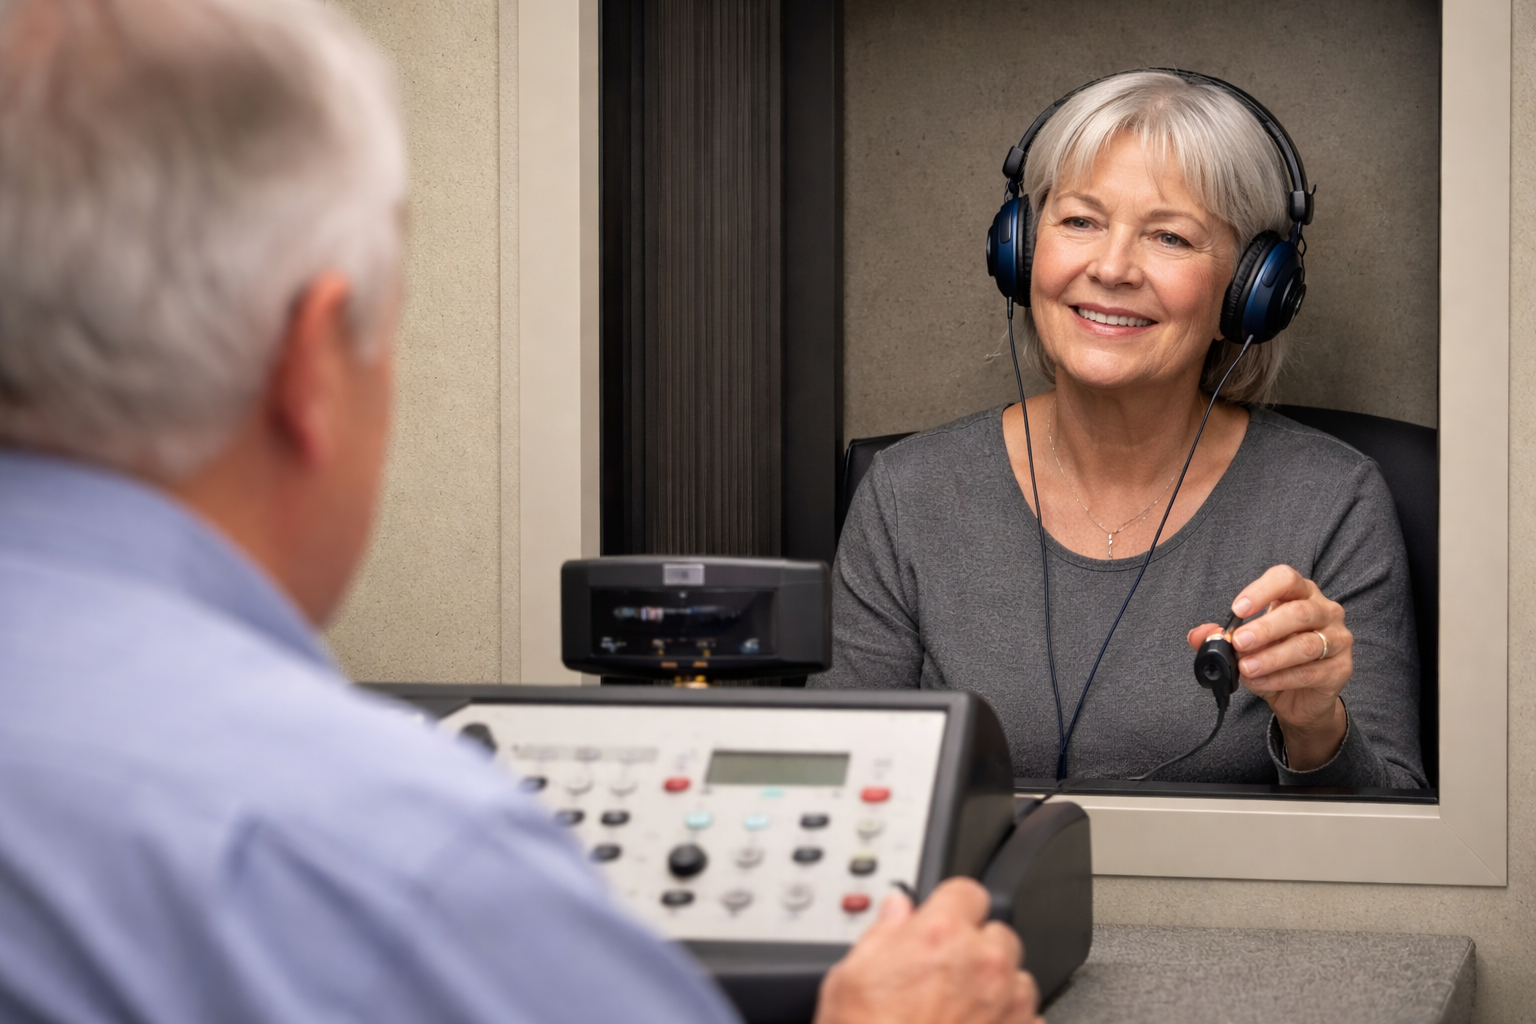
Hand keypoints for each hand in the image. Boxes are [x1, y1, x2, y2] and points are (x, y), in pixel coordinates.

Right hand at [814, 878, 1043, 1023]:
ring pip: (1019, 979)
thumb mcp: (848, 978)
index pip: (967, 892)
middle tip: (946, 974)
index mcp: (940, 934)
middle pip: (999, 934)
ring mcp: (1008, 1006)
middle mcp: (983, 964)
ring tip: (962, 1011)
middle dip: (977, 949)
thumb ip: (881, 933)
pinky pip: (1029, 1020)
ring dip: (998, 989)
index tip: (945, 919)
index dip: (953, 906)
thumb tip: (895, 910)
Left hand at [1186, 564, 1350, 770]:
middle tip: (1238, 642)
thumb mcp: (1245, 646)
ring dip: (1272, 657)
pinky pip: (1311, 672)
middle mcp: (1325, 611)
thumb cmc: (1274, 661)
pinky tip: (1260, 682)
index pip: (1285, 579)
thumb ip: (1221, 637)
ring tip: (1246, 667)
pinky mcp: (1341, 668)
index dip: (1261, 591)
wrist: (1300, 700)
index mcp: (1299, 594)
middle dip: (1264, 628)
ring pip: (1307, 644)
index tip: (1237, 609)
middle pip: (1298, 612)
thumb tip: (1196, 635)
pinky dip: (1281, 678)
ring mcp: (1338, 639)